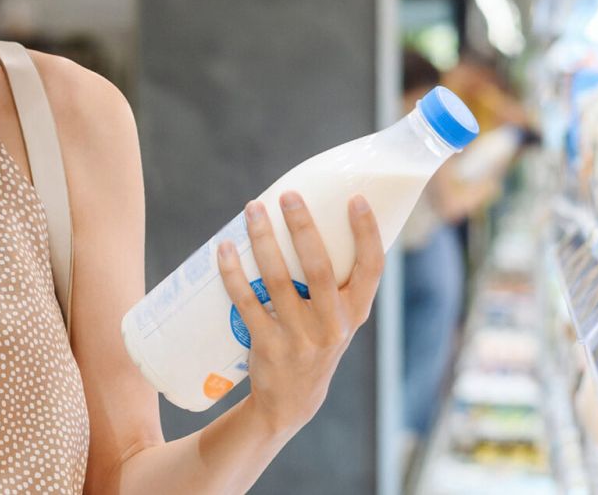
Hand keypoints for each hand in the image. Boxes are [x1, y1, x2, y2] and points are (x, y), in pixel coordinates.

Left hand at [217, 191, 384, 429]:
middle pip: (320, 268)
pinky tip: (225, 249)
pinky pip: (247, 303)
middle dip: (303, 227)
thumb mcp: (337, 319)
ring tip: (253, 210)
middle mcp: (333, 325)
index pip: (372, 268)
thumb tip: (308, 221)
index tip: (356, 198)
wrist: (291, 402)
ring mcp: (300, 338)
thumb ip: (334, 283)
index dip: (367, 233)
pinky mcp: (269, 347)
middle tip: (288, 195)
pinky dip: (234, 273)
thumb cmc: (314, 342)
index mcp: (356, 312)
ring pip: (279, 280)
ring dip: (264, 240)